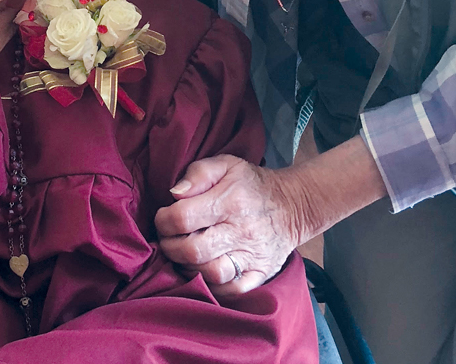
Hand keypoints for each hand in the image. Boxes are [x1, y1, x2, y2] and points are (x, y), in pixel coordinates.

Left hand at [154, 136, 388, 294]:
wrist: (293, 205)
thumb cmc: (251, 184)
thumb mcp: (226, 164)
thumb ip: (198, 173)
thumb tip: (174, 194)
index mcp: (229, 201)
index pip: (183, 218)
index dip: (164, 221)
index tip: (162, 218)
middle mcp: (241, 231)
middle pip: (193, 250)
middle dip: (170, 247)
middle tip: (167, 240)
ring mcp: (252, 256)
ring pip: (211, 274)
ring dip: (188, 267)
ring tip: (183, 255)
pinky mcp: (260, 274)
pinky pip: (231, 291)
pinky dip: (212, 286)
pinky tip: (203, 272)